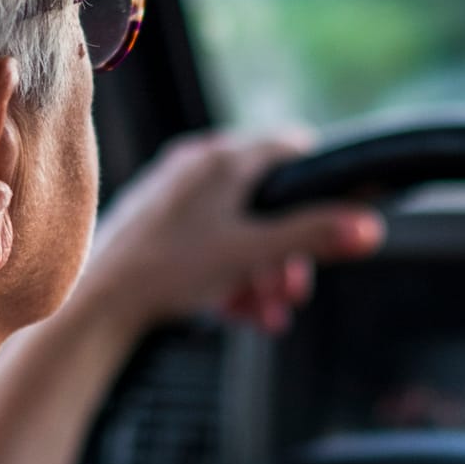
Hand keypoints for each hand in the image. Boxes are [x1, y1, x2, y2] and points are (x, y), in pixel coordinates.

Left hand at [81, 130, 383, 334]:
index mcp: (223, 159)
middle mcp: (196, 166)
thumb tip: (368, 226)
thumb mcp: (254, 253)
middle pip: (266, 201)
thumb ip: (313, 237)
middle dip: (287, 252)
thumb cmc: (168, 269)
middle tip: (293, 292)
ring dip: (260, 271)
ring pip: (238, 227)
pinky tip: (235, 311)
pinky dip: (229, 273)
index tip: (336, 218)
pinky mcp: (154, 224)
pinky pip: (208, 242)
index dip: (320, 186)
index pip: (290, 150)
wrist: (96, 301)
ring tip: (264, 313)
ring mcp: (172, 195)